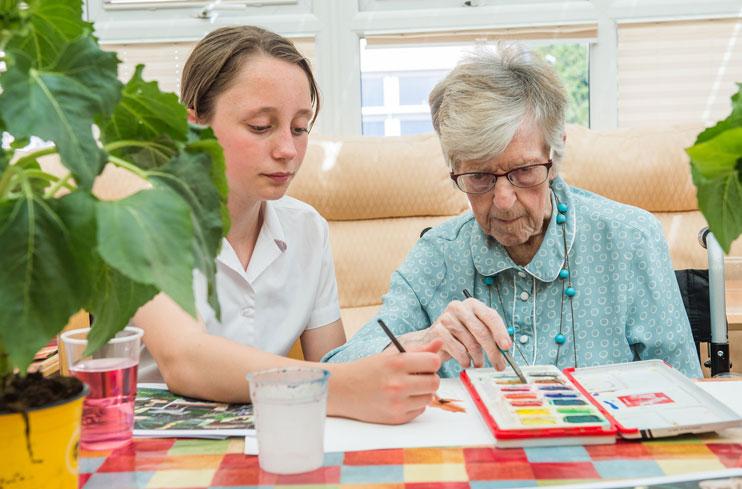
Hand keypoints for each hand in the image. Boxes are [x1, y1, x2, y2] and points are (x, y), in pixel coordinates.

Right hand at [329, 339, 442, 423]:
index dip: (431, 362)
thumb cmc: (367, 369)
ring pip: (429, 398)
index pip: (433, 362)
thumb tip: (440, 343)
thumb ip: (418, 349)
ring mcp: (397, 403)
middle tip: (416, 376)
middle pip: (435, 382)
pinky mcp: (396, 418)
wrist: (343, 390)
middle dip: (428, 378)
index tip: (424, 363)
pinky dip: (414, 404)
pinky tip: (400, 398)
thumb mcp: (390, 354)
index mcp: (397, 363)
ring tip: (406, 387)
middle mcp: (398, 384)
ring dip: (422, 392)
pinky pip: (420, 410)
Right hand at [392, 298, 510, 369]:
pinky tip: (465, 361)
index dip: (500, 332)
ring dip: (478, 358)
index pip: (490, 316)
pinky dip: (465, 360)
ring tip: (479, 363)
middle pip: (481, 331)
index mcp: (472, 304)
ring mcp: (446, 318)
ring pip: (471, 343)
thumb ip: (491, 335)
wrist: (432, 339)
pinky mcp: (437, 331)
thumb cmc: (459, 336)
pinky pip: (459, 350)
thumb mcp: (476, 330)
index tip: (507, 348)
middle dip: (493, 352)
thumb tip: (505, 350)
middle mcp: (459, 307)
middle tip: (499, 365)